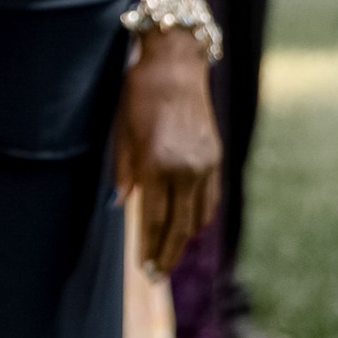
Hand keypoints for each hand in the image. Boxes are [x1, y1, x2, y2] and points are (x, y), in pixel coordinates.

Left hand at [114, 32, 220, 273]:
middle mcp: (185, 169)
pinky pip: (210, 198)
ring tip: (169, 255)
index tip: (144, 267)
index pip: (154, 219)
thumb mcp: (122, 132)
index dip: (149, 247)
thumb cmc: (139, 93)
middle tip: (157, 274)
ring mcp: (205, 164)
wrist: (176, 63)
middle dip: (167, 253)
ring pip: (198, 216)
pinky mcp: (215, 157)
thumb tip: (122, 205)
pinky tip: (190, 227)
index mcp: (158, 164)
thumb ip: (124, 171)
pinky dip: (200, 217)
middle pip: (179, 226)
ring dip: (184, 239)